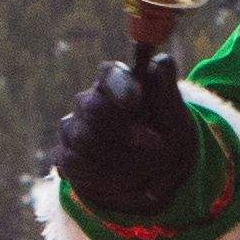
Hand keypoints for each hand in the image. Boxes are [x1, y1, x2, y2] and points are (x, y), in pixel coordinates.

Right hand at [51, 52, 199, 220]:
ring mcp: (74, 127)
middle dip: (124, 130)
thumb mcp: (174, 113)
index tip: (136, 101)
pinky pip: (75, 163)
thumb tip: (161, 60)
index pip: (110, 73)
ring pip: (83, 138)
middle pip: (92, 107)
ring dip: (120, 157)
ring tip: (145, 167)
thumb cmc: (164, 135)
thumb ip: (166, 87)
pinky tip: (124, 179)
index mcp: (117, 82)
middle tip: (157, 144)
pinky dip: (104, 176)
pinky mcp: (65, 155)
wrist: (153, 174)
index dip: (120, 85)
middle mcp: (90, 100)